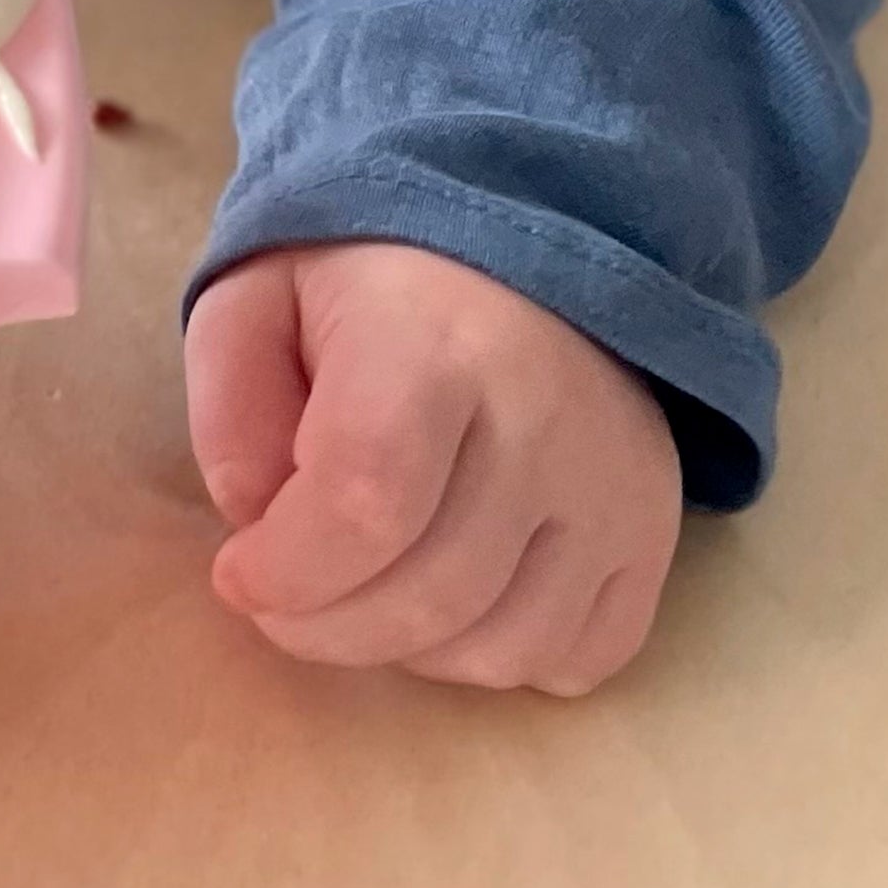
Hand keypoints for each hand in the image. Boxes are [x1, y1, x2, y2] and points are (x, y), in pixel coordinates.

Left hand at [185, 241, 680, 695]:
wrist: (520, 230)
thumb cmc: (368, 275)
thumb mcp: (259, 296)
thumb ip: (231, 403)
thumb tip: (255, 520)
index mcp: (434, 342)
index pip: (366, 503)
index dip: (290, 569)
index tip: (238, 573)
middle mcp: (544, 418)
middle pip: (431, 594)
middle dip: (327, 628)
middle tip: (282, 604)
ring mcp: (614, 483)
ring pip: (502, 647)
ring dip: (409, 650)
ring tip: (366, 589)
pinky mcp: (656, 530)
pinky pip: (578, 657)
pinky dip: (501, 656)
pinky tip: (453, 598)